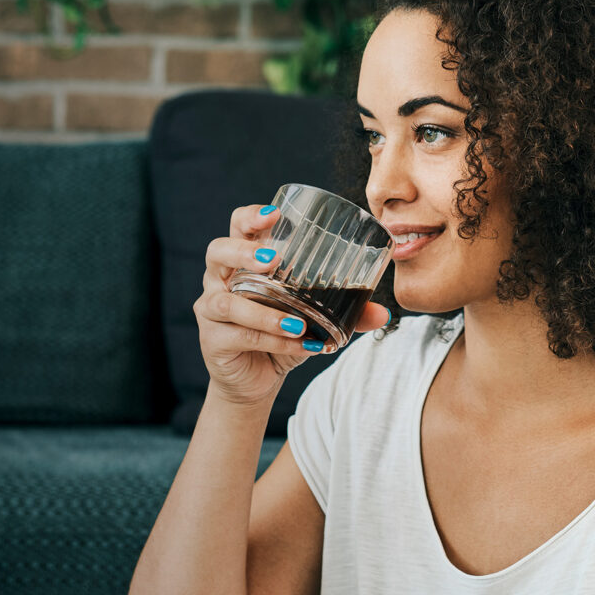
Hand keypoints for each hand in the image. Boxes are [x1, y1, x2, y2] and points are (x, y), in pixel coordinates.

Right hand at [194, 204, 390, 406]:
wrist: (257, 380)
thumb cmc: (282, 335)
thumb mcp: (315, 318)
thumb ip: (347, 311)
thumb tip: (383, 312)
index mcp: (244, 262)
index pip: (237, 226)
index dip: (250, 216)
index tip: (275, 214)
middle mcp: (222, 280)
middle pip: (217, 251)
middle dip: (242, 251)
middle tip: (272, 259)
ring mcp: (211, 310)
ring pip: (226, 302)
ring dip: (264, 311)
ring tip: (298, 322)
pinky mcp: (213, 340)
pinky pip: (239, 335)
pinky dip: (271, 339)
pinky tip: (296, 342)